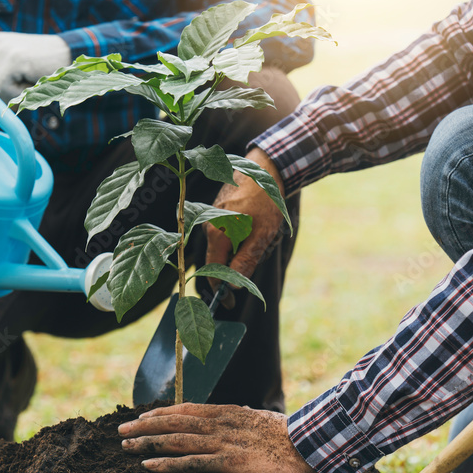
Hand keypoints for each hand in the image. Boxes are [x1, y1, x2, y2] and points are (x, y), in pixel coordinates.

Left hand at [0, 32, 71, 101]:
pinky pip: (5, 88)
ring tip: (33, 73)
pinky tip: (34, 74)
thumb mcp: (17, 71)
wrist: (72, 53)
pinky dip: (22, 89)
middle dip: (9, 89)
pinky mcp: (13, 58)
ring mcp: (3, 49)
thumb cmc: (46, 67)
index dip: (2, 87)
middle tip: (30, 74)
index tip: (21, 77)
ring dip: (16, 90)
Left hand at [118, 403, 318, 472]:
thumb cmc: (288, 435)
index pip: (184, 409)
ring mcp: (222, 442)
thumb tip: (232, 411)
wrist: (310, 445)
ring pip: (176, 440)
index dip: (160, 413)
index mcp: (226, 412)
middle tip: (121, 430)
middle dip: (145, 426)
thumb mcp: (258, 419)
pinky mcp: (229, 463)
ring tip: (126, 446)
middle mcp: (219, 424)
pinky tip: (148, 466)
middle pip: (173, 422)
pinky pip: (192, 463)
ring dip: (148, 443)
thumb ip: (240, 417)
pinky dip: (168, 464)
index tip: (142, 417)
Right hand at [205, 147, 286, 279]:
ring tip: (263, 231)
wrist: (264, 168)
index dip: (220, 290)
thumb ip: (246, 261)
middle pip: (219, 259)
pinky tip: (256, 222)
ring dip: (243, 248)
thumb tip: (234, 287)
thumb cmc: (265, 201)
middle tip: (262, 249)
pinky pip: (226, 234)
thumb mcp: (262, 235)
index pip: (212, 271)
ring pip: (225, 246)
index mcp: (216, 234)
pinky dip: (241, 236)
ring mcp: (211, 218)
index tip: (229, 304)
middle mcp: (208, 226)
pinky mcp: (217, 212)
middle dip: (239, 263)